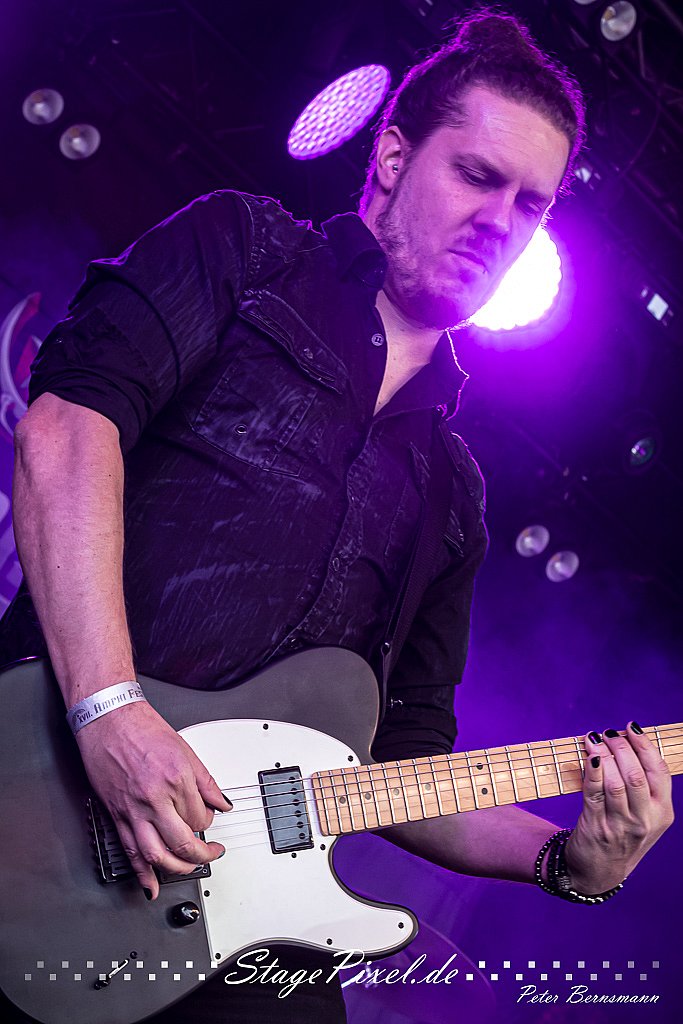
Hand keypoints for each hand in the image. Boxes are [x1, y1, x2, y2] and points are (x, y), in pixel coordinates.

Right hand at [76, 701, 231, 898]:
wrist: (108, 720)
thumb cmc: (142, 728)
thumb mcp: (184, 749)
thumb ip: (206, 781)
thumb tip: (222, 802)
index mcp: (176, 779)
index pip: (201, 816)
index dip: (209, 822)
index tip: (210, 820)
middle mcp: (155, 798)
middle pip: (183, 842)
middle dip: (202, 854)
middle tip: (211, 853)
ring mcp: (134, 810)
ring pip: (158, 854)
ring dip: (177, 868)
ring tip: (190, 868)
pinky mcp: (117, 815)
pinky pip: (130, 852)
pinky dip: (142, 874)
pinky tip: (151, 886)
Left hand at [565, 722, 673, 893]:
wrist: (600, 871)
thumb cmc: (622, 833)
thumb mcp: (645, 814)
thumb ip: (642, 784)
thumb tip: (626, 740)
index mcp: (663, 812)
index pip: (659, 771)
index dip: (645, 745)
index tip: (631, 726)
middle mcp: (645, 820)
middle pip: (636, 774)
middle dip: (621, 747)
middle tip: (608, 733)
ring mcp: (621, 825)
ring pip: (615, 782)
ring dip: (603, 755)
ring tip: (594, 739)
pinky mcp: (597, 826)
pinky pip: (594, 793)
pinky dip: (591, 771)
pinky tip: (588, 756)